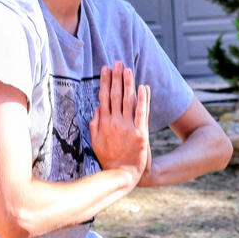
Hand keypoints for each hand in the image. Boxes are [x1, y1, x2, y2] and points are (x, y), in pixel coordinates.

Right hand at [89, 62, 150, 181]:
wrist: (122, 174)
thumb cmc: (108, 159)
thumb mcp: (95, 143)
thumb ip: (94, 125)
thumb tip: (96, 109)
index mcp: (103, 124)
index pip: (103, 98)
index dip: (105, 82)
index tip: (106, 69)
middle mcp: (114, 123)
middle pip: (115, 95)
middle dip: (116, 78)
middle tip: (118, 63)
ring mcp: (128, 128)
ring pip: (128, 101)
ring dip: (128, 84)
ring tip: (128, 70)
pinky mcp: (140, 133)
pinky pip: (141, 113)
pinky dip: (143, 99)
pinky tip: (143, 87)